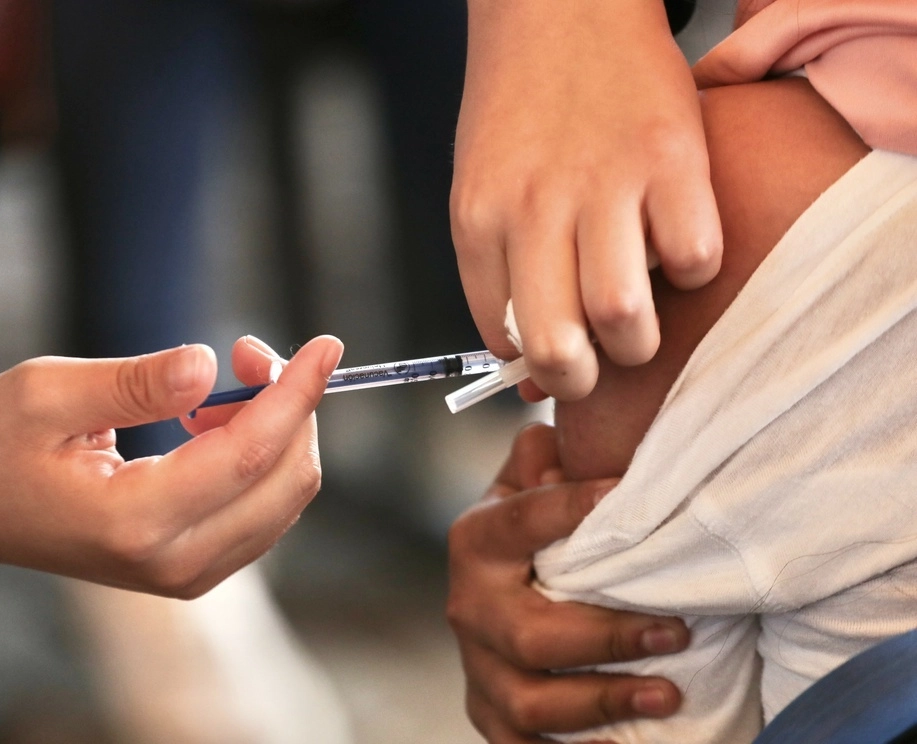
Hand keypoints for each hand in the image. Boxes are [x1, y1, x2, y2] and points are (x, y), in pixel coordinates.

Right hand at [0, 335, 343, 597]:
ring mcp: (186, 577)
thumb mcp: (47, 394)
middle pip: (285, 482)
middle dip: (292, 406)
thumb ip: (134, 382)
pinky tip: (209, 424)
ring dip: (276, 430)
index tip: (328, 345)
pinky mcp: (193, 571)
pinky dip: (259, 457)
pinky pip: (261, 510)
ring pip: (282, 498)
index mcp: (133, 522)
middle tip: (248, 351)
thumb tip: (207, 364)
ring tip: (212, 391)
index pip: (249, 455)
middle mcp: (171, 564)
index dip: (297, 393)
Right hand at [447, 423, 687, 742]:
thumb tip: (553, 431)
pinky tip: (628, 740)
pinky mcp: (492, 717)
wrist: (493, 600)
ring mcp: (480, 668)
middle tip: (677, 629)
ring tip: (670, 691)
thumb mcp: (526, 491)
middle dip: (607, 636)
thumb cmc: (529, 538)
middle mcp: (470, 608)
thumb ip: (541, 463)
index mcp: (477, 541)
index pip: (521, 521)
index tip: (629, 496)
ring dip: (605, 699)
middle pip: (530, 634)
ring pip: (531, 701)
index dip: (572, 509)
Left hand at [451, 0, 721, 400]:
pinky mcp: (673, 156)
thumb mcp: (483, 188)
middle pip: (558, 348)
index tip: (557, 356)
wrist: (560, 5)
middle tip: (598, 365)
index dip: (533, 364)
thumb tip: (530, 367)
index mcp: (479, 221)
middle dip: (581, 382)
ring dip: (638, 341)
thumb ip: (500, 269)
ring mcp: (605, 182)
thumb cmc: (521, 107)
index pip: (501, 337)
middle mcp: (534, 208)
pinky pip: (695, 257)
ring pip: (622, 316)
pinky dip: (694, 271)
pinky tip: (677, 245)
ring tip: (639, 321)